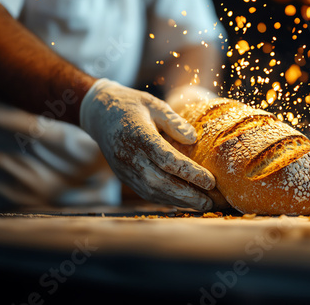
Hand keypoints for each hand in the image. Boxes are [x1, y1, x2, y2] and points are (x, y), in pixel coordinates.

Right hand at [80, 79, 215, 210]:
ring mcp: (124, 169)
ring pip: (153, 192)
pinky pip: (145, 192)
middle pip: (160, 182)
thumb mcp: (153, 104)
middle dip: (187, 195)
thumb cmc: (131, 105)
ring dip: (179, 201)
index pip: (167, 160)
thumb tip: (193, 138)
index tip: (211, 180)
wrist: (98, 114)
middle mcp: (129, 156)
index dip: (190, 173)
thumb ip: (173, 121)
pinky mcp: (123, 176)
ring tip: (202, 205)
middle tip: (210, 202)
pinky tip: (184, 202)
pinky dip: (166, 199)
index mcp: (138, 135)